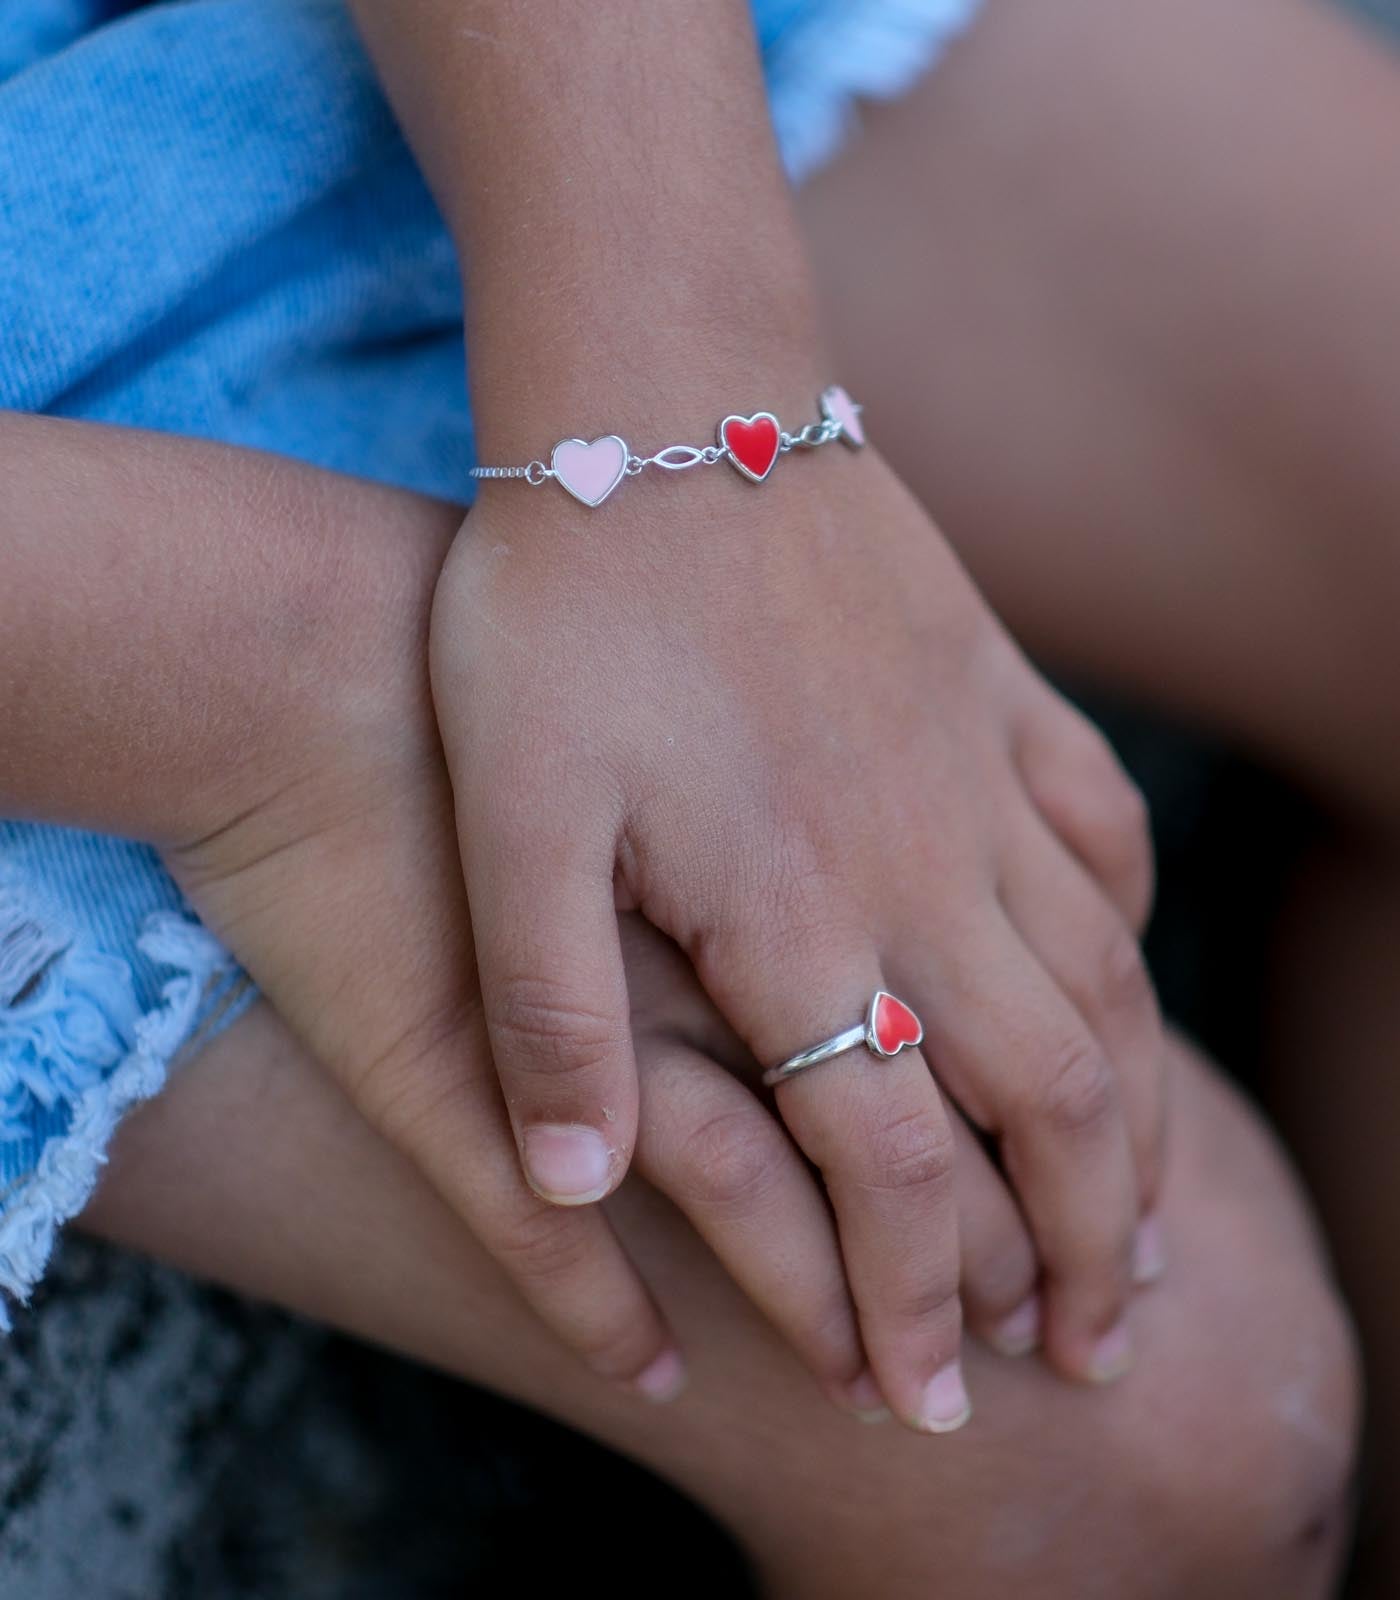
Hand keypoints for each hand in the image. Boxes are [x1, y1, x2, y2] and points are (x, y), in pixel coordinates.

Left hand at [159, 492, 1044, 1428]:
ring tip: (1141, 1218)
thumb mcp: (513, 816)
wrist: (661, 407)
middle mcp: (920, 865)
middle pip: (1049, 1100)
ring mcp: (974, 772)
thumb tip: (578, 1194)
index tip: (930, 1393)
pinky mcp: (996, 689)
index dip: (913, 1297)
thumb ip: (548, 1011)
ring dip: (1133, 1121)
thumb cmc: (563, 610)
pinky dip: (1128, 929)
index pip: (892, 1161)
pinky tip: (1121, 977)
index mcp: (798, 915)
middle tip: (1093, 1345)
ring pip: (1107, 987)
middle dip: (1080, 1247)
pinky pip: (1103, 833)